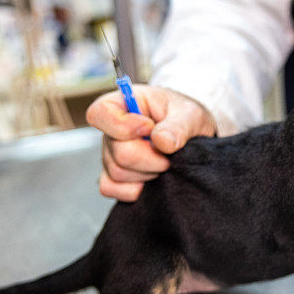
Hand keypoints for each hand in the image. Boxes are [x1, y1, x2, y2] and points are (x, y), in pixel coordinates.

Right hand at [86, 85, 216, 200]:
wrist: (193, 137)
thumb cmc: (185, 117)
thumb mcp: (190, 114)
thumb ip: (178, 126)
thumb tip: (162, 142)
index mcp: (123, 104)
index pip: (99, 113)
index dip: (123, 126)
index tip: (149, 128)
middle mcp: (111, 130)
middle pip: (118, 153)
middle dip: (151, 158)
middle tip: (169, 152)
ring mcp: (109, 154)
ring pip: (118, 173)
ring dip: (148, 172)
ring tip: (164, 161)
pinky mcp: (113, 176)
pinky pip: (110, 188)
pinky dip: (134, 189)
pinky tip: (152, 179)